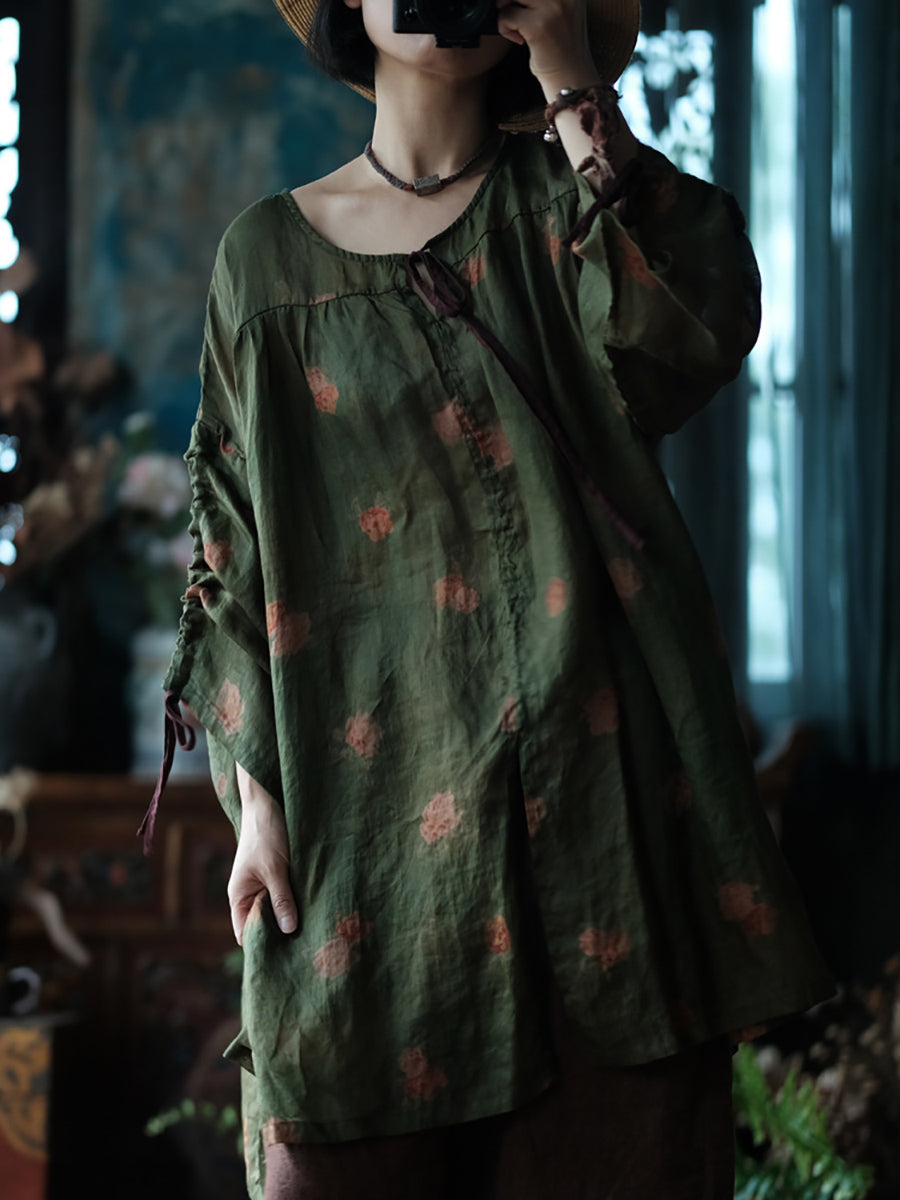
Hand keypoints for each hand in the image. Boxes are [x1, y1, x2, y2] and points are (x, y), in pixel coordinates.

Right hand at [228, 765, 298, 944]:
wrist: (269, 802)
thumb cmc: (265, 834)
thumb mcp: (275, 868)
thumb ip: (281, 899)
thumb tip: (288, 930)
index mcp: (239, 896)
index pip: (246, 933)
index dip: (261, 945)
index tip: (283, 958)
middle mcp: (250, 895)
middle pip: (263, 924)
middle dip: (281, 935)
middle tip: (306, 949)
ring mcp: (265, 886)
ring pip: (278, 911)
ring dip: (292, 917)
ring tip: (314, 933)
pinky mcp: (280, 876)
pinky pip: (287, 897)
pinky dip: (298, 903)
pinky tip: (315, 911)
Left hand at [497, 0, 599, 97]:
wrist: (571, 79)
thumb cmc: (561, 47)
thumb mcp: (561, 10)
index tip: (519, 5)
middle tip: (511, 10)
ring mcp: (553, 8)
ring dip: (504, 7)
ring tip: (514, 24)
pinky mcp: (539, 26)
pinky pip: (507, 15)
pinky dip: (505, 27)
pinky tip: (518, 39)